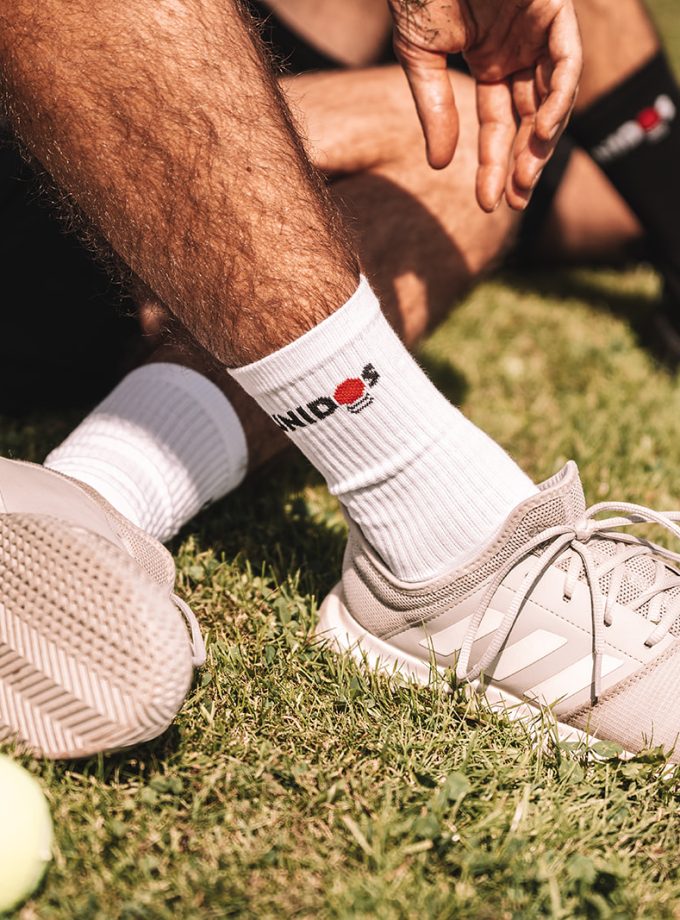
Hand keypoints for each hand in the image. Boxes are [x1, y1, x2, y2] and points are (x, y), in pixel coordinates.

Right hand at [388, 0, 581, 210]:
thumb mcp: (421, 57)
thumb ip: (434, 109)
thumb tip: (440, 166)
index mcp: (489, 61)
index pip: (497, 123)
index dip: (492, 163)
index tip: (487, 203)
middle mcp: (518, 52)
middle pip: (529, 119)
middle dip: (523, 162)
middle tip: (515, 202)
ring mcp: (538, 32)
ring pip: (553, 99)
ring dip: (542, 142)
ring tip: (525, 179)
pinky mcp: (554, 11)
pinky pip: (567, 63)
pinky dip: (558, 98)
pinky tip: (542, 132)